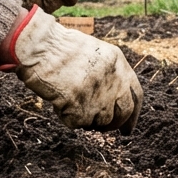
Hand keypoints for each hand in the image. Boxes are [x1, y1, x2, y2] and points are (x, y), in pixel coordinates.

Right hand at [0, 7, 141, 132]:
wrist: (41, 47)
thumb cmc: (60, 47)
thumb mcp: (95, 52)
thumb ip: (109, 73)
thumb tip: (114, 100)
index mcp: (119, 64)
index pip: (136, 96)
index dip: (133, 115)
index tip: (128, 129)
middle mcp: (114, 82)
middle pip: (122, 113)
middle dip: (114, 125)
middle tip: (104, 129)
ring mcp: (98, 97)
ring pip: (101, 121)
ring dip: (88, 120)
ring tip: (73, 105)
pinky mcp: (81, 108)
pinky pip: (77, 123)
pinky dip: (68, 118)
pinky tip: (59, 103)